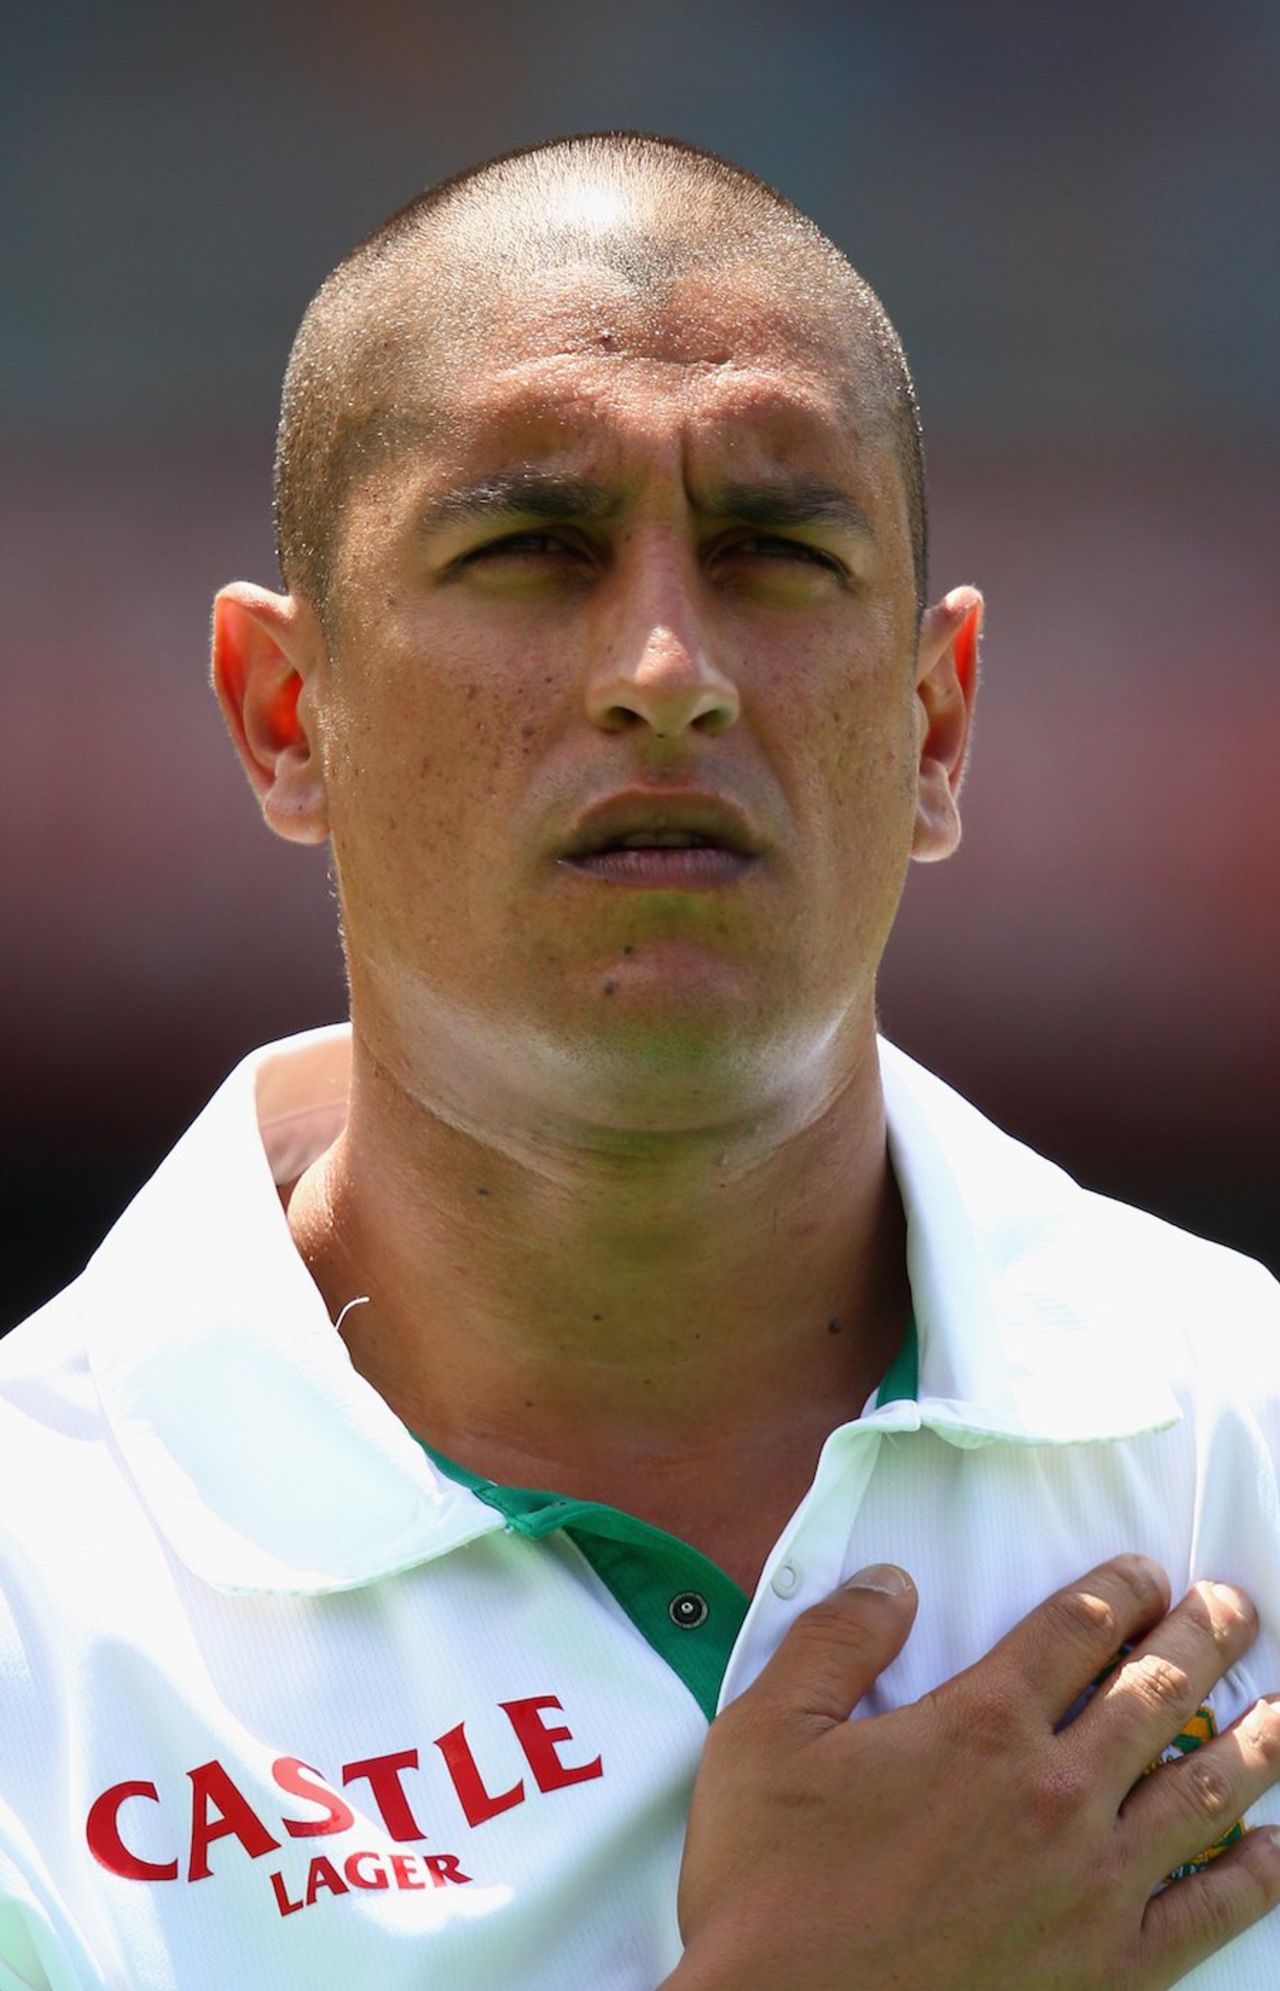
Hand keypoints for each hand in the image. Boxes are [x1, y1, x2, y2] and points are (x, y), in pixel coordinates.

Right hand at [666, 1555, 1279, 1988]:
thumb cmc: (770, 1888)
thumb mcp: (767, 1734)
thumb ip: (834, 1640)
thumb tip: (891, 1582)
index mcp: (979, 1724)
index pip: (1076, 1628)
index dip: (1120, 1587)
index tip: (1145, 1572)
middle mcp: (1053, 1790)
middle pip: (1156, 1690)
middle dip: (1204, 1636)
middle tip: (1236, 1606)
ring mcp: (1092, 1882)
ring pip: (1200, 1788)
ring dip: (1252, 1738)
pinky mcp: (1110, 1967)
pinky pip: (1209, 1912)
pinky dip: (1254, 1874)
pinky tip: (1274, 1847)